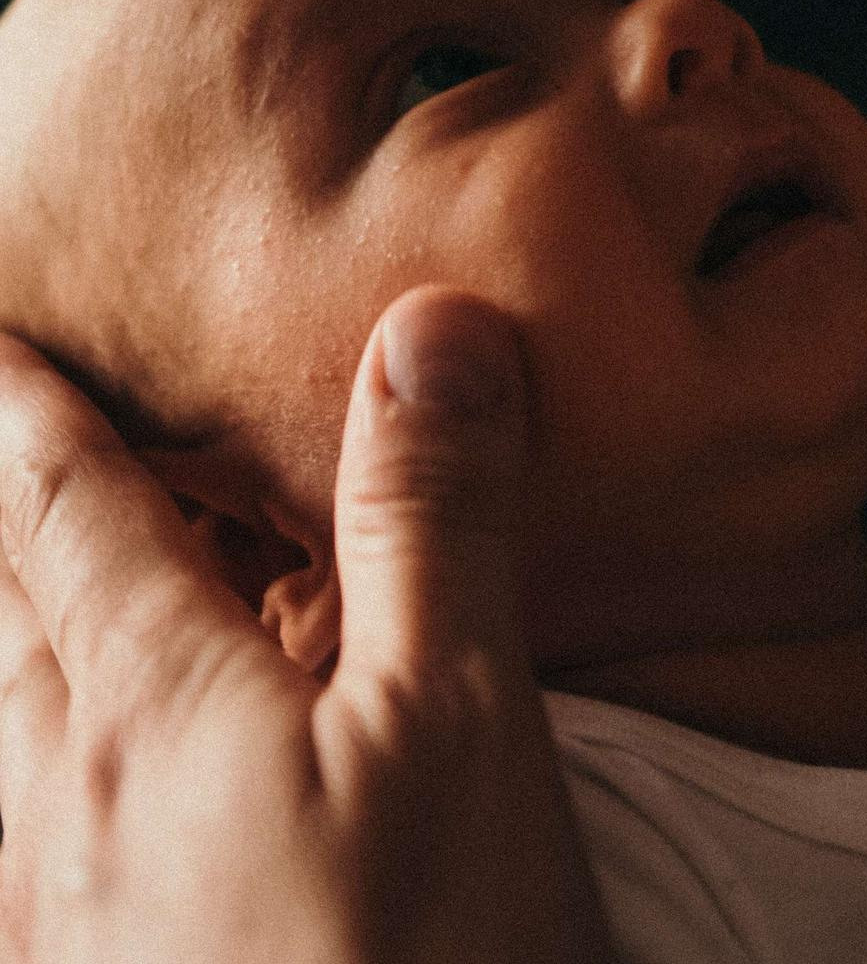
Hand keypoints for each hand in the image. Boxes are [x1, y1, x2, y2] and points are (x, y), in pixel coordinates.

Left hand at [0, 289, 614, 962]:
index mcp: (155, 706)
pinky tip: (30, 798)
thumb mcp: (458, 725)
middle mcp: (60, 804)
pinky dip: (7, 766)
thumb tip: (425, 323)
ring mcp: (46, 920)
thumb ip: (433, 518)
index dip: (24, 407)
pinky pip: (2, 846)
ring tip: (2, 594)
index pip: (63, 509)